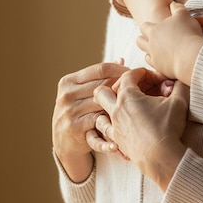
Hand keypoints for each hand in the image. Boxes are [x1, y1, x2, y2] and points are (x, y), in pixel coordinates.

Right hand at [52, 62, 127, 181]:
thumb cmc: (81, 111)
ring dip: (120, 105)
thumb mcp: (85, 92)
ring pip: (104, 103)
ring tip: (136, 106)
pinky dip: (113, 127)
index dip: (121, 70)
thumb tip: (121, 60)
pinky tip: (125, 128)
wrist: (63, 141)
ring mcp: (69, 111)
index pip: (101, 68)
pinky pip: (100, 123)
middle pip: (104, 85)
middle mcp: (66, 95)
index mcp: (68, 81)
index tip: (135, 75)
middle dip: (123, 87)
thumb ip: (101, 77)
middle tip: (139, 90)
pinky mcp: (75, 128)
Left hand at [88, 70, 175, 154]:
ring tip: (127, 104)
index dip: (143, 73)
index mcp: (128, 96)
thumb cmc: (168, 127)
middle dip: (116, 84)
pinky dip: (112, 122)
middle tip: (135, 88)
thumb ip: (178, 86)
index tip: (154, 78)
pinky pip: (105, 128)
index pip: (129, 75)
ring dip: (110, 104)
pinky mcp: (116, 139)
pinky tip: (126, 122)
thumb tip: (178, 79)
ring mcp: (114, 125)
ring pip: (100, 109)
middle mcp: (116, 109)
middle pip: (102, 90)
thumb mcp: (179, 101)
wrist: (160, 157)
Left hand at [137, 2, 202, 82]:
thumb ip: (177, 8)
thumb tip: (173, 4)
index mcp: (154, 30)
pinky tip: (165, 61)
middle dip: (144, 39)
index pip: (144, 26)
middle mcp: (150, 44)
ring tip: (157, 50)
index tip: (155, 27)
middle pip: (140, 41)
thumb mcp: (184, 16)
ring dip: (149, 51)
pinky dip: (158, 62)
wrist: (191, 57)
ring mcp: (154, 57)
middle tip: (154, 39)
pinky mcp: (160, 68)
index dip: (149, 26)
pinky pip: (154, 65)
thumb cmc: (188, 34)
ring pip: (145, 54)